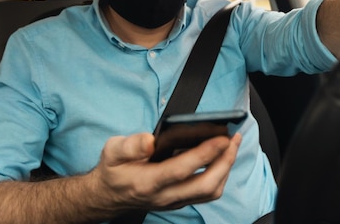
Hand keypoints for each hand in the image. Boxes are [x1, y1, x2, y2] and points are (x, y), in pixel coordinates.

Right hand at [90, 131, 241, 211]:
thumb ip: (130, 145)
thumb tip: (150, 140)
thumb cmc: (112, 171)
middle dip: (225, 161)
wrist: (107, 196)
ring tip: (231, 146)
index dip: (205, 153)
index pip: (182, 169)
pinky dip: (220, 175)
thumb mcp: (112, 151)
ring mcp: (174, 201)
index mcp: (148, 182)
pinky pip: (207, 193)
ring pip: (210, 192)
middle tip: (233, 139)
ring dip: (226, 169)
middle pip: (205, 185)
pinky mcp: (180, 201)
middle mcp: (164, 195)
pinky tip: (221, 159)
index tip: (221, 137)